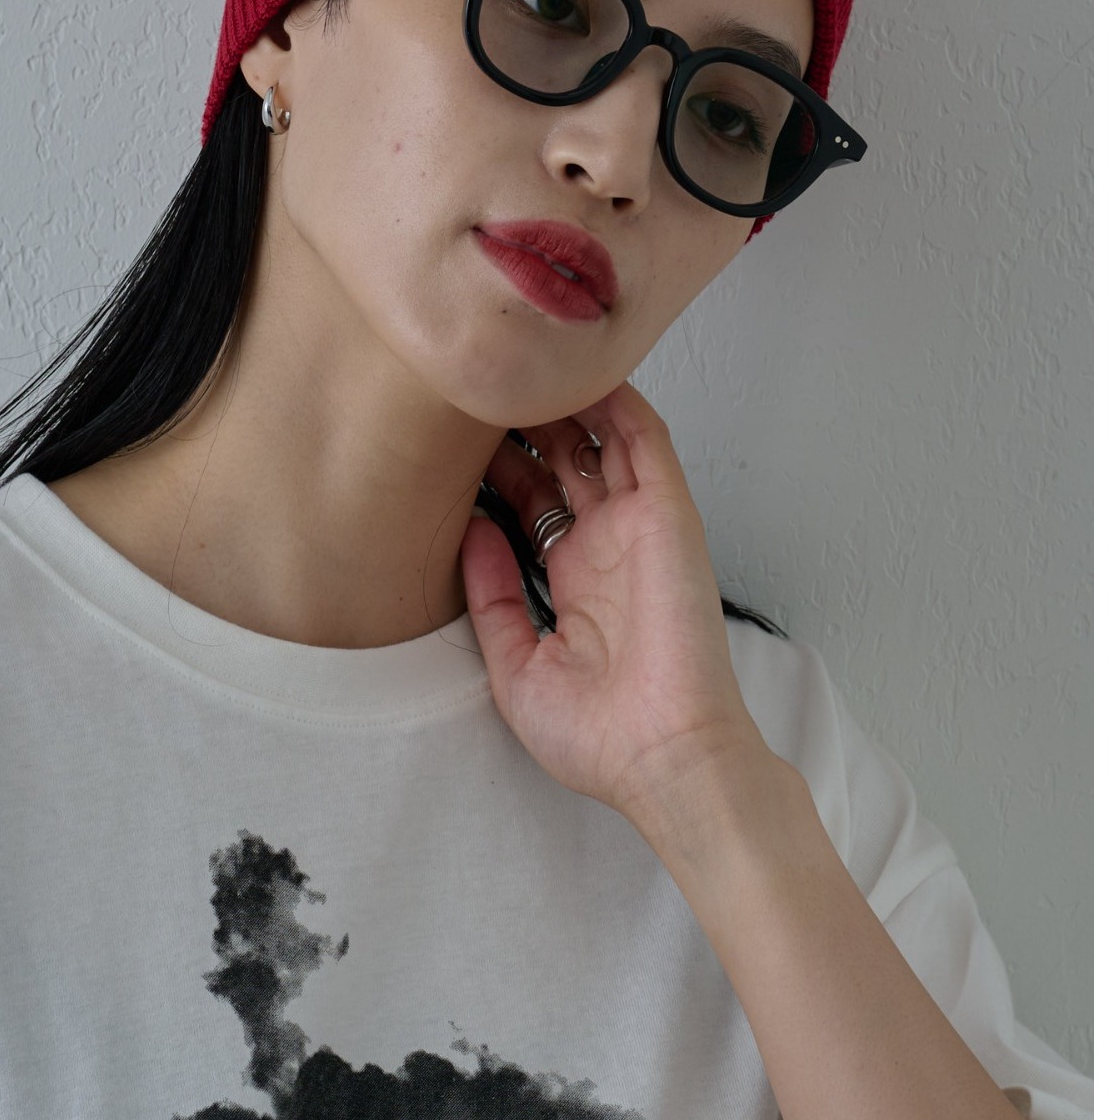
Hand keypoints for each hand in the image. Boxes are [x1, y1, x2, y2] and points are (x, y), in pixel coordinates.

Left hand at [460, 382, 772, 833]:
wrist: (663, 758)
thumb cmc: (601, 737)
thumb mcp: (515, 666)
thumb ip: (490, 598)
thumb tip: (469, 530)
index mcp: (573, 581)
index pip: (531, 502)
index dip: (495, 467)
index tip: (451, 438)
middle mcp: (605, 547)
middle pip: (561, 462)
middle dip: (522, 425)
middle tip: (477, 388)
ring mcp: (638, 528)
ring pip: (600, 441)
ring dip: (563, 402)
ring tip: (516, 361)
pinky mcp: (668, 516)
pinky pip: (644, 442)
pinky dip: (617, 403)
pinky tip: (580, 369)